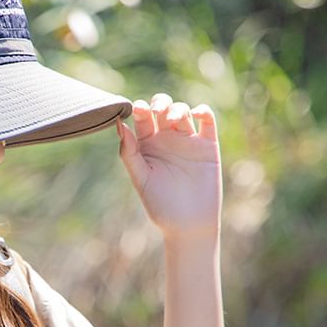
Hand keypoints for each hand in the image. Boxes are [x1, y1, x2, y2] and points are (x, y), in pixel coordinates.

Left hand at [117, 93, 221, 237]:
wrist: (188, 224)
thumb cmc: (159, 204)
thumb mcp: (140, 178)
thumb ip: (129, 153)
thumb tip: (119, 124)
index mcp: (146, 145)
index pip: (142, 118)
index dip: (140, 108)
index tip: (137, 108)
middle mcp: (166, 139)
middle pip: (162, 108)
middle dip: (159, 102)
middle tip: (157, 110)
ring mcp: (187, 141)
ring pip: (183, 112)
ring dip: (178, 108)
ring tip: (174, 119)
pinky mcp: (207, 146)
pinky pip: (207, 122)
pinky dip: (202, 111)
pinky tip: (196, 114)